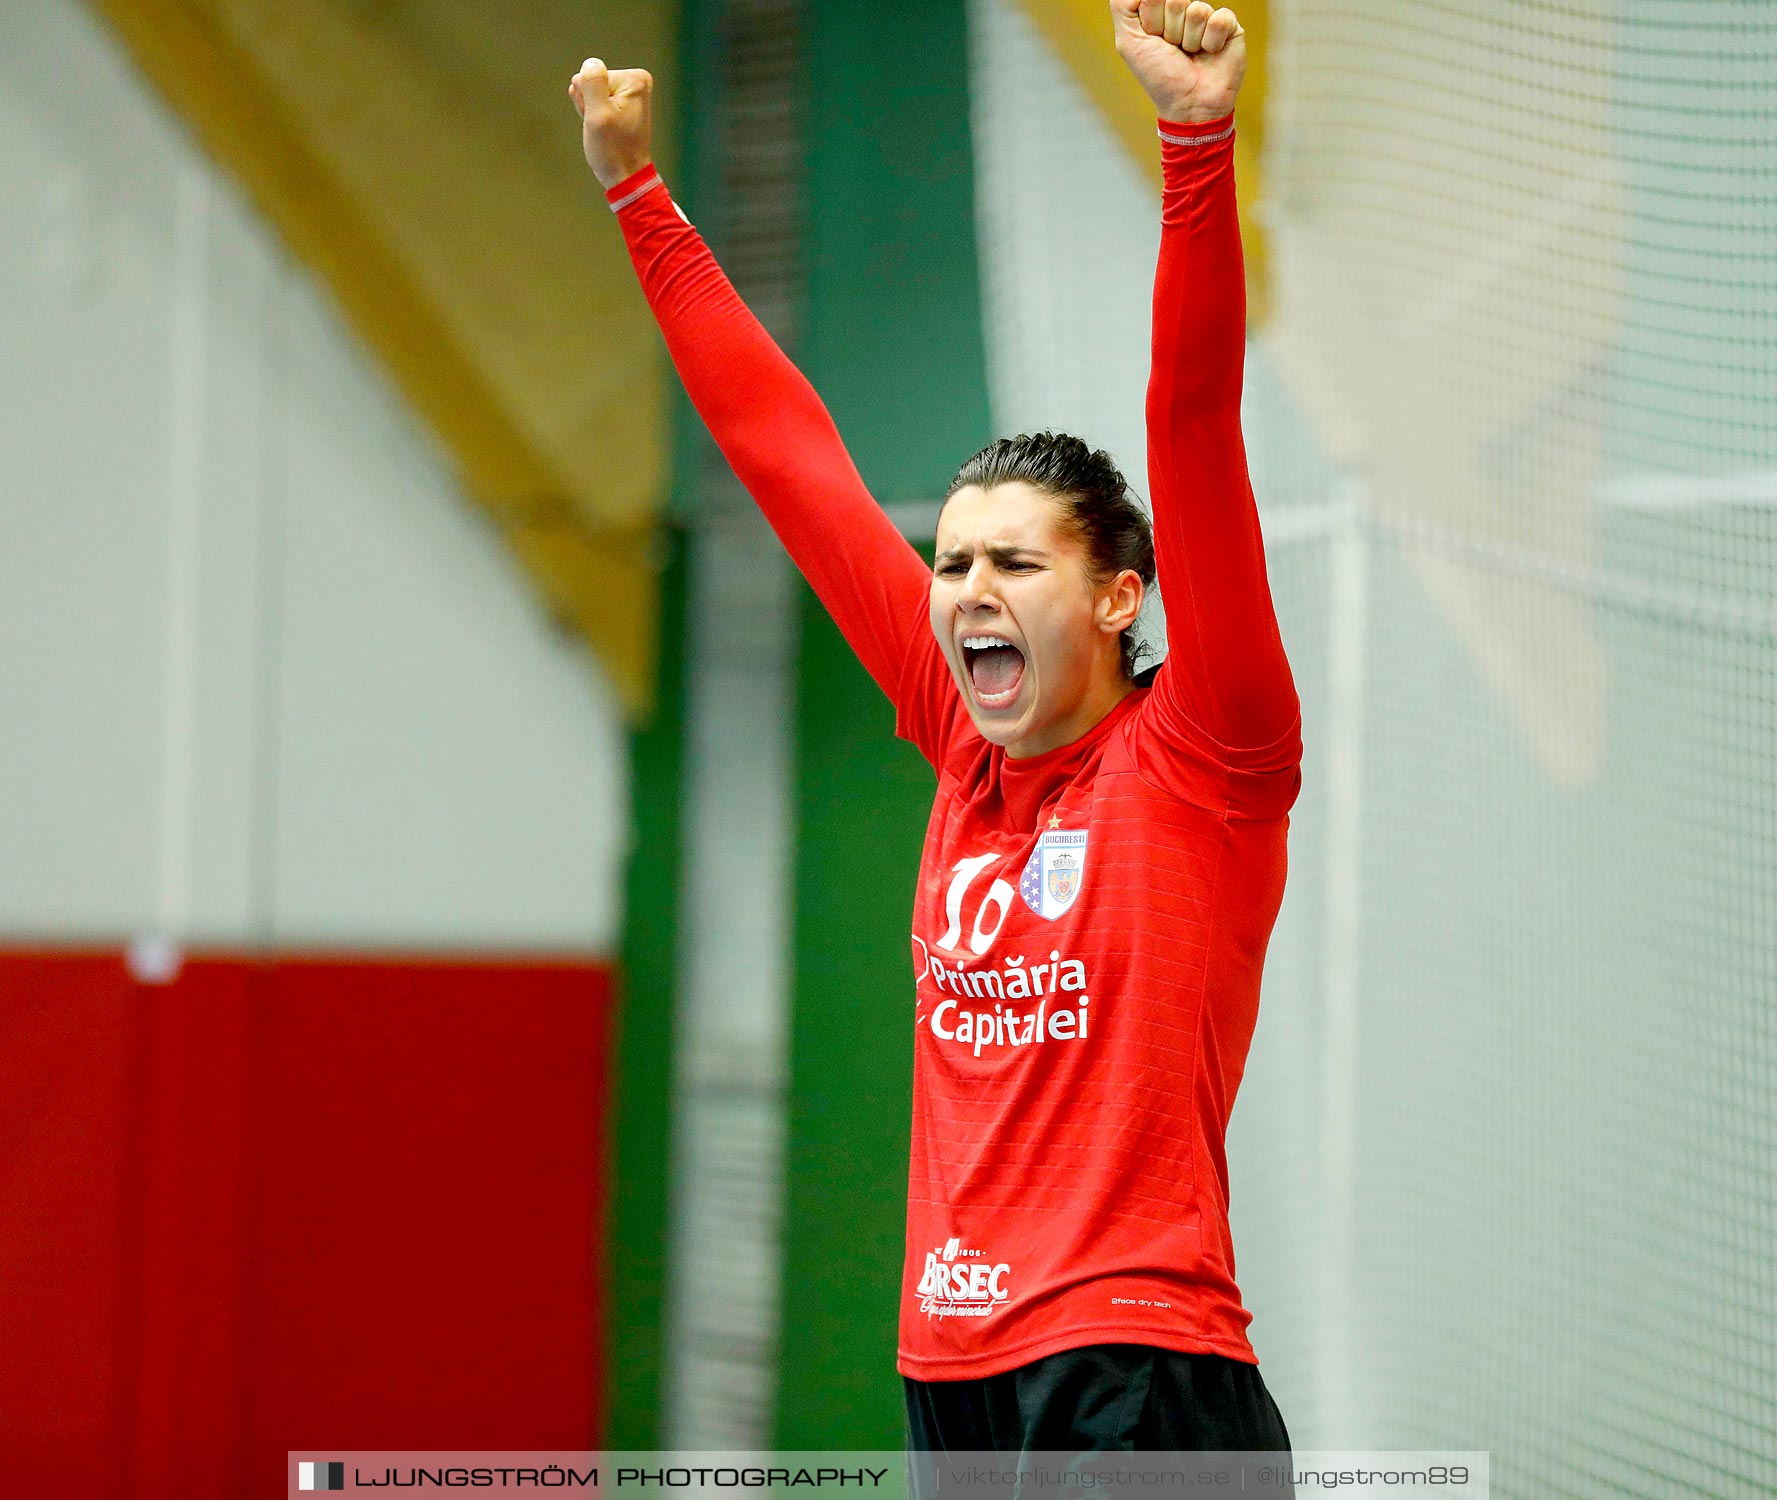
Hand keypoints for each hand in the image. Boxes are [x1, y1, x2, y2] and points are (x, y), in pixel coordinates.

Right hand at [569, 57, 654, 187]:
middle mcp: (635, 81)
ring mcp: (628, 92)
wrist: (625, 176)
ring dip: (590, 112)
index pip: (590, 75)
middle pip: (591, 81)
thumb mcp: (598, 115)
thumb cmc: (613, 150)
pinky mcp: (621, 102)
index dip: (589, 100)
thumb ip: (593, 84)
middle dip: (590, 105)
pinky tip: (604, 130)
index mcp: (635, 79)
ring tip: (604, 130)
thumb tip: (590, 63)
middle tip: (602, 127)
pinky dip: (593, 116)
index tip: (602, 120)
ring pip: (590, 92)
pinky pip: (594, 101)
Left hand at [1109, 0, 1245, 123]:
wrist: (1189, 105)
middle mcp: (1183, 11)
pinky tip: (1209, 53)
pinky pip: (1219, 19)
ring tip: (1191, 55)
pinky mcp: (1229, 26)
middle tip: (1173, 49)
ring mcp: (1206, 17)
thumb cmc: (1159, 76)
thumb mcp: (1129, 42)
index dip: (1152, 20)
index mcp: (1158, 11)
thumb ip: (1122, 6)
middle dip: (1170, 30)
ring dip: (1190, 40)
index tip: (1153, 40)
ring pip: (1197, 11)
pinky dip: (1211, 42)